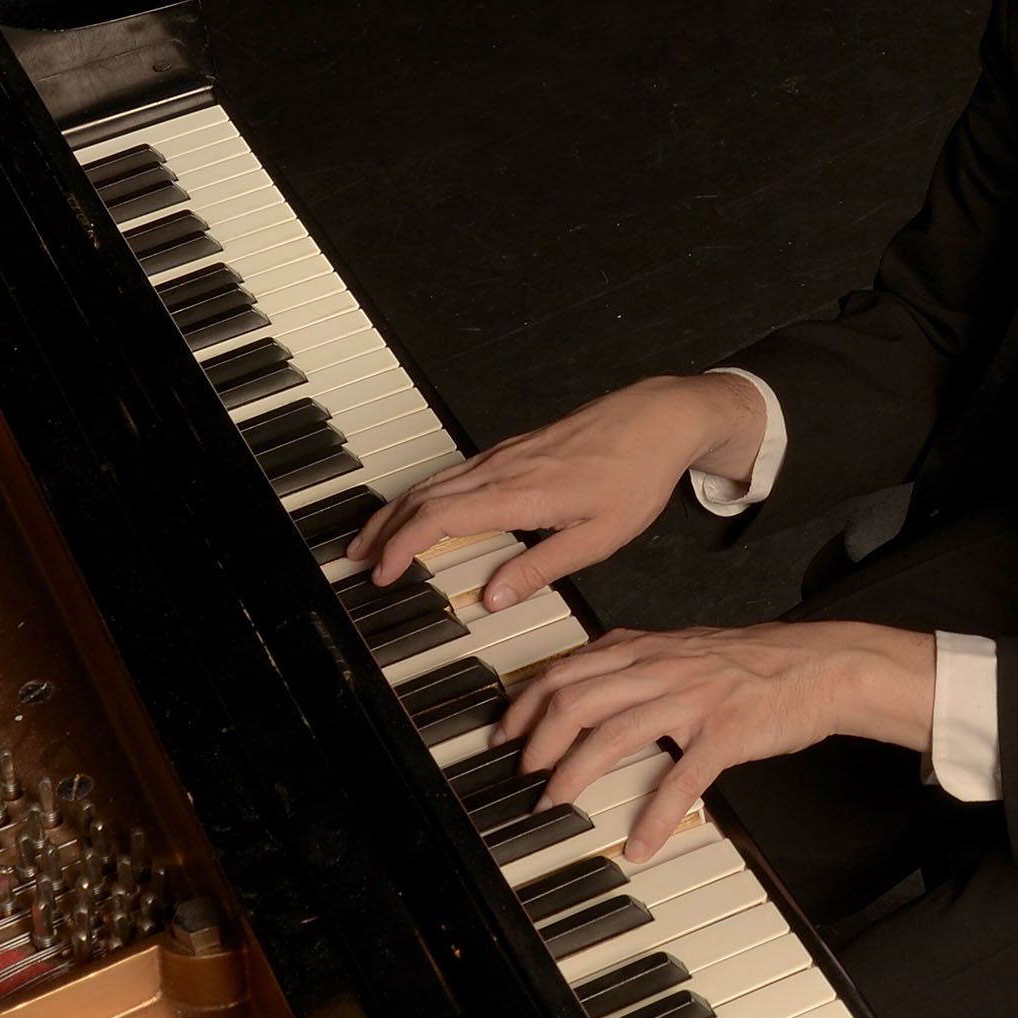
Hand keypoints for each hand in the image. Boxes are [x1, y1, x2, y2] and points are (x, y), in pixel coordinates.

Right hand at [345, 372, 767, 604]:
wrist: (657, 419)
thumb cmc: (634, 476)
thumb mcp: (597, 539)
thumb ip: (540, 569)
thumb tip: (492, 599)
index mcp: (520, 494)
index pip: (441, 520)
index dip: (404, 547)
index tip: (385, 574)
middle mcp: (502, 469)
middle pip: (424, 498)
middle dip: (385, 531)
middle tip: (360, 563)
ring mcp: (504, 455)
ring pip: (434, 482)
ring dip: (398, 511)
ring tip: (373, 539)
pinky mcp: (512, 449)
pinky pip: (454, 472)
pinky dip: (424, 494)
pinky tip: (419, 508)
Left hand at [496, 619, 936, 861]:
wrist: (821, 665)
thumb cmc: (758, 663)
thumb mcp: (687, 648)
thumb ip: (639, 661)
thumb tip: (591, 679)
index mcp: (649, 648)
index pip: (568, 668)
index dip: (527, 702)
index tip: (506, 733)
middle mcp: (662, 668)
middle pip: (576, 698)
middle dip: (538, 741)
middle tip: (524, 775)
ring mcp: (692, 699)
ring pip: (613, 734)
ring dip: (574, 774)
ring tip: (556, 803)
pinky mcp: (725, 734)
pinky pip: (680, 779)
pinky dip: (654, 817)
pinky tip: (640, 844)